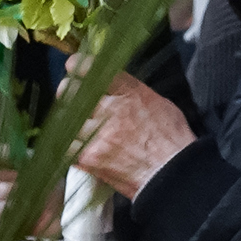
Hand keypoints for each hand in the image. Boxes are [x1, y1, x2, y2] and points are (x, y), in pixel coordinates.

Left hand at [66, 71, 193, 200]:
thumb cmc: (173, 142)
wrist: (173, 175)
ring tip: (73, 124)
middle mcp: (112, 110)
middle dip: (68, 92)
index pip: (96, 71)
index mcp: (131, 94)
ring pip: (68, 119)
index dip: (80, 66)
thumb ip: (134, 94)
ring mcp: (99, 134)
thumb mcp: (160, 105)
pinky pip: (68, 145)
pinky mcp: (91, 157)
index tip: (73, 65)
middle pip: (75, 93)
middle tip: (67, 94)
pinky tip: (76, 144)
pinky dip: (70, 144)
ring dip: (68, 120)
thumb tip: (118, 90)